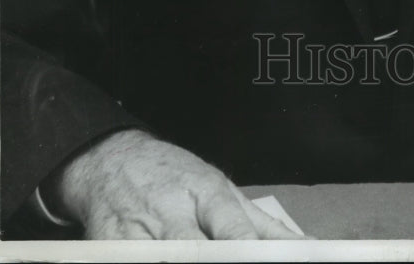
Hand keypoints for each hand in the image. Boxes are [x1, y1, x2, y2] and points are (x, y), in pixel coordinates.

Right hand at [45, 129, 305, 238]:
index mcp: (205, 191)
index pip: (231, 228)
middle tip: (229, 263)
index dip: (245, 251)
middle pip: (193, 250)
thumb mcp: (220, 187)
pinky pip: (127, 261)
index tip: (263, 261)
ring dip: (178, 261)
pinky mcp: (108, 247)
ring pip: (158, 259)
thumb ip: (261, 225)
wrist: (113, 160)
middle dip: (211, 260)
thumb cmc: (175, 176)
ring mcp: (136, 232)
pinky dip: (147, 263)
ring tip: (193, 261)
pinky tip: (160, 261)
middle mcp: (171, 212)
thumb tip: (305, 247)